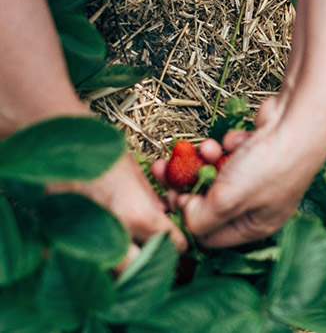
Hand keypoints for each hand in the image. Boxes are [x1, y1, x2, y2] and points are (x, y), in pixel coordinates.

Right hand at [47, 154, 187, 265]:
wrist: (56, 145)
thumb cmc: (100, 152)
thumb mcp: (135, 172)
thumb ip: (150, 200)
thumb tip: (161, 216)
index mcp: (138, 216)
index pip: (171, 245)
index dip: (178, 242)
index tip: (177, 239)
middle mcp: (114, 234)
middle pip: (141, 268)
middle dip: (150, 263)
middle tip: (154, 252)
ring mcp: (85, 241)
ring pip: (109, 272)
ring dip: (121, 266)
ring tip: (127, 252)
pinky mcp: (60, 240)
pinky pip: (78, 262)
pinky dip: (89, 261)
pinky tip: (97, 248)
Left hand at [152, 96, 325, 246]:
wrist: (299, 122)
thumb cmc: (270, 166)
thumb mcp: (227, 200)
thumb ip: (200, 218)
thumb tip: (185, 218)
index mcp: (255, 226)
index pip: (211, 235)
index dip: (188, 218)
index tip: (171, 198)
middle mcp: (257, 204)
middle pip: (210, 201)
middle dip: (188, 183)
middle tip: (165, 169)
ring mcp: (258, 177)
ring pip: (217, 174)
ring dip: (205, 160)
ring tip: (205, 148)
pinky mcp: (257, 152)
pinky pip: (231, 153)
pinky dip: (228, 145)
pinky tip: (235, 140)